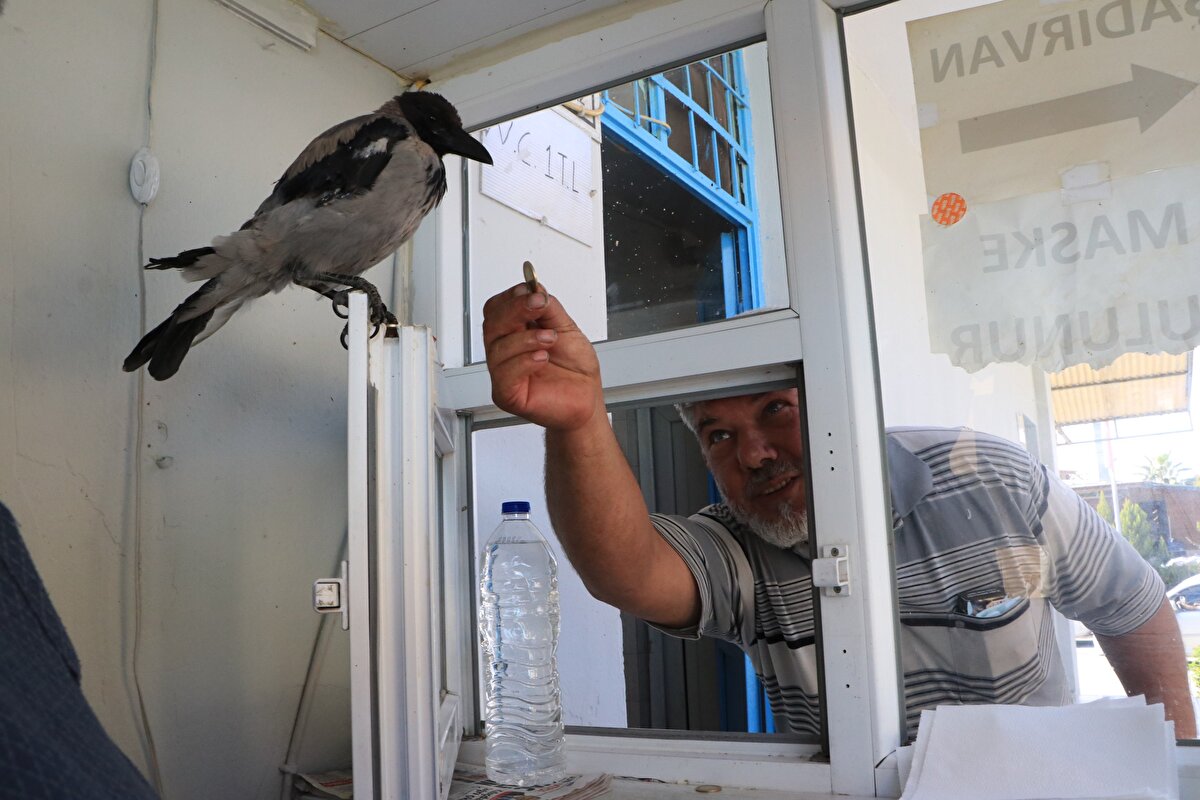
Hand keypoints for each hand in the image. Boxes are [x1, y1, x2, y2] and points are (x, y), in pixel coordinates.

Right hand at [482, 283, 602, 430]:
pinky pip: (504, 374)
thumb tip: (535, 288)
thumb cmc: (576, 371)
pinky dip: (524, 361)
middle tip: (538, 304)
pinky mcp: (508, 394)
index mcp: (516, 333)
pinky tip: (541, 358)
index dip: (511, 297)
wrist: (587, 400)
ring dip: (526, 338)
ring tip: (549, 338)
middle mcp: (506, 352)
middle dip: (515, 309)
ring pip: (497, 348)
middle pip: (492, 324)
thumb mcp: (567, 329)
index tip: (531, 290)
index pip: (497, 309)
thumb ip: (549, 309)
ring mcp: (504, 373)